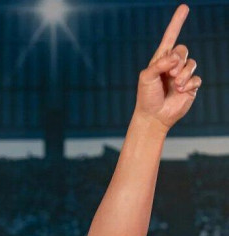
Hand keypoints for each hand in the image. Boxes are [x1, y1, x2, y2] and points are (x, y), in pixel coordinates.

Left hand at [135, 4, 200, 130]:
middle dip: (177, 60)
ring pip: (191, 63)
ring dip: (182, 75)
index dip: (177, 22)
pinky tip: (180, 92)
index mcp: (160, 59)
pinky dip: (188, 84)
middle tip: (169, 74)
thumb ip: (159, 64)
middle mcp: (172, 65)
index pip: (170, 37)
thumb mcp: (147, 77)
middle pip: (183, 49)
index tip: (184, 7)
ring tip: (173, 86)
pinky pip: (196, 78)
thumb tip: (175, 58)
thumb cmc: (146, 96)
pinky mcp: (191, 85)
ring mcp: (182, 74)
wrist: (154, 116)